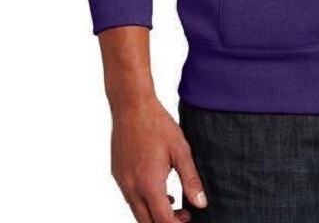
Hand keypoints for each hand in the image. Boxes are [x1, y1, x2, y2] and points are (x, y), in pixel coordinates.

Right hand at [110, 95, 206, 222]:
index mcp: (149, 184)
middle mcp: (132, 188)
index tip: (190, 217)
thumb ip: (191, 179)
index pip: (162, 221)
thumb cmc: (158, 125)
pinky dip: (144, 202)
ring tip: (173, 201)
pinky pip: (130, 198)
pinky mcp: (117, 175)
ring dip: (154, 214)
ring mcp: (122, 182)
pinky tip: (158, 189)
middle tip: (184, 214)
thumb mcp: (181, 150)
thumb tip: (201, 204)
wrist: (131, 106)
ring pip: (137, 212)